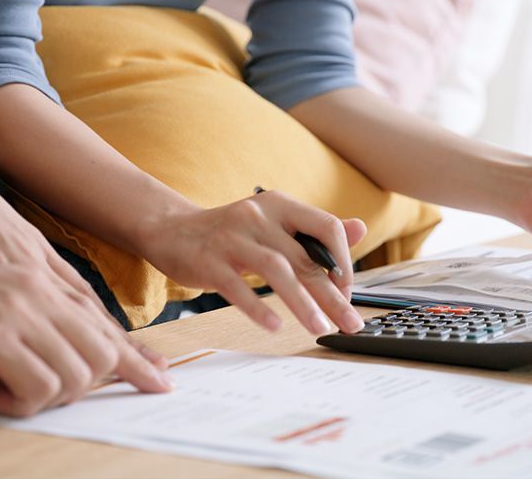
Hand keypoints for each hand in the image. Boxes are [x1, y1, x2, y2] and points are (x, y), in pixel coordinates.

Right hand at [0, 246, 171, 416]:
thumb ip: (16, 318)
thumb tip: (31, 356)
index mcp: (37, 280)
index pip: (101, 321)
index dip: (133, 356)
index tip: (155, 378)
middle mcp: (38, 292)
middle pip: (104, 349)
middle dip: (92, 385)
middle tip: (48, 395)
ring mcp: (18, 312)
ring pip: (80, 370)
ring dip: (52, 397)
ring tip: (12, 394)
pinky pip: (41, 383)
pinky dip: (25, 402)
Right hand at [136, 190, 367, 335]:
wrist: (171, 230)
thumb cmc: (231, 232)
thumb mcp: (274, 223)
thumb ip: (314, 230)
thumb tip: (360, 228)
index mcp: (280, 205)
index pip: (326, 227)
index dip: (343, 260)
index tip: (347, 290)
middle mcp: (258, 215)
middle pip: (305, 258)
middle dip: (332, 295)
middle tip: (350, 322)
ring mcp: (231, 237)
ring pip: (276, 270)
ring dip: (302, 303)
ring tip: (320, 328)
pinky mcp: (208, 261)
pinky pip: (236, 287)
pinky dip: (257, 307)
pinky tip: (275, 326)